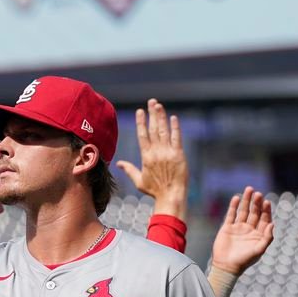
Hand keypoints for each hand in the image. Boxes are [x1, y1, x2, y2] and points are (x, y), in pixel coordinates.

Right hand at [115, 99, 186, 217]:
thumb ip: (129, 170)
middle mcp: (156, 152)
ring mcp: (168, 152)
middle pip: (153, 129)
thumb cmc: (155, 190)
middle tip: (151, 101)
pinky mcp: (179, 154)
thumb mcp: (139, 181)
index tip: (140, 111)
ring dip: (161, 116)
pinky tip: (173, 118)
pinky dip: (175, 127)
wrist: (170, 195)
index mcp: (146, 157)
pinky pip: (177, 137)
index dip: (141, 122)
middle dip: (152, 114)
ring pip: (164, 130)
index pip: (142, 135)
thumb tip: (118, 164)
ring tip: (159, 105)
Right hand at [211, 186, 273, 275]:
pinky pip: (231, 215)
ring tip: (249, 189)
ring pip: (243, 211)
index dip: (265, 210)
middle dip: (256, 203)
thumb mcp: (259, 250)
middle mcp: (249, 229)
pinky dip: (233, 206)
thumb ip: (267, 238)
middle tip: (258, 193)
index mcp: (258, 234)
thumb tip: (272, 223)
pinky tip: (236, 198)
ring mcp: (238, 228)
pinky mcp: (227, 228)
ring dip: (246, 201)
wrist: (226, 266)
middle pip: (254, 212)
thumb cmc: (244, 261)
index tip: (266, 202)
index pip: (264, 218)